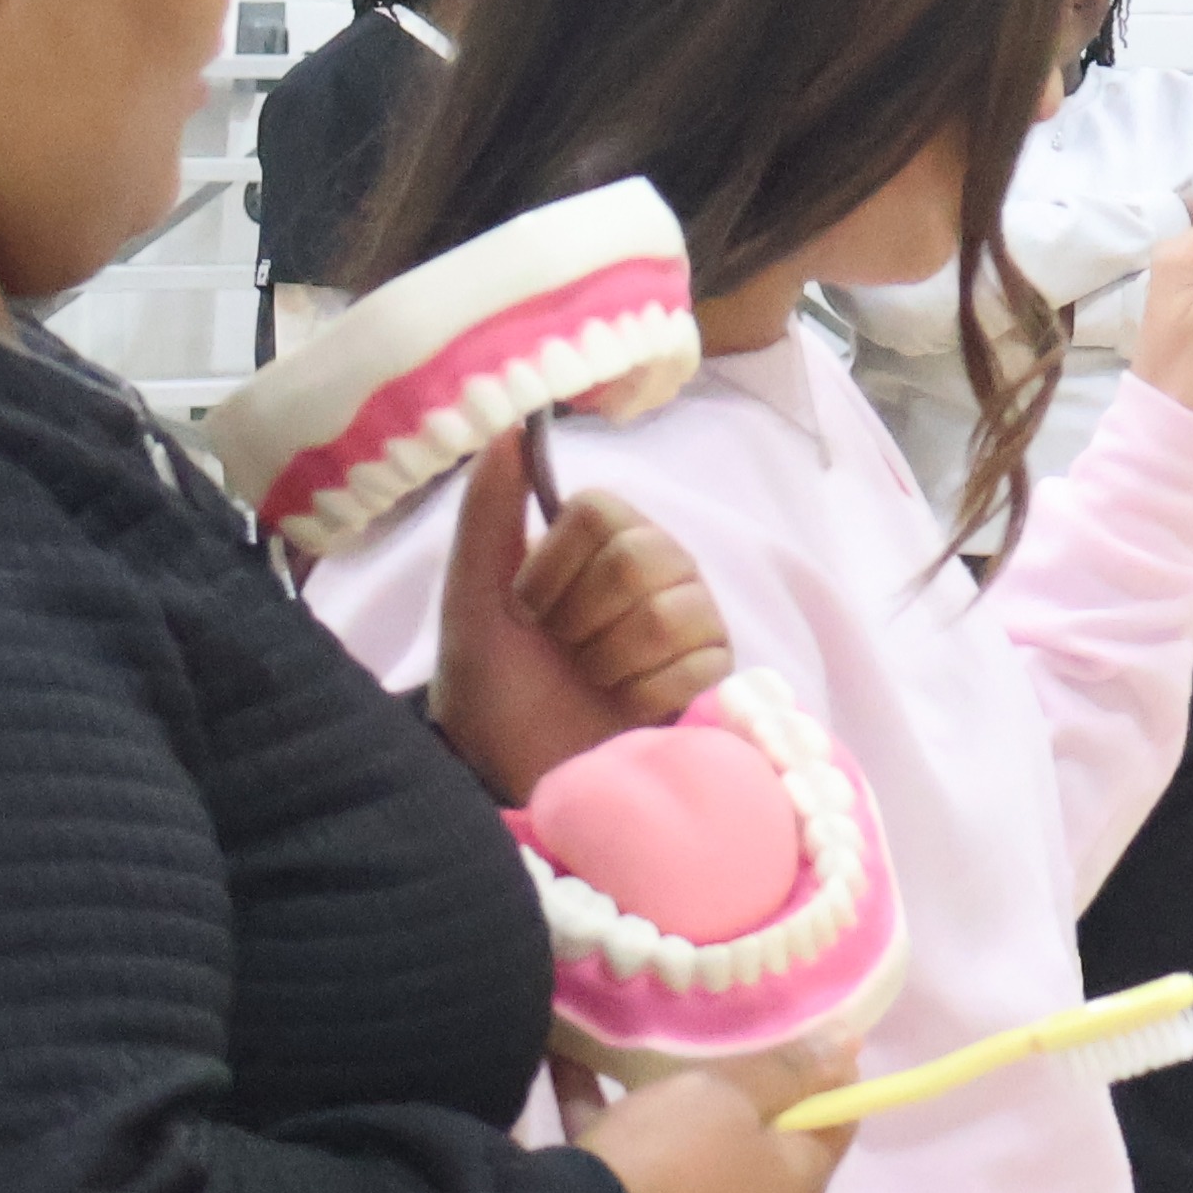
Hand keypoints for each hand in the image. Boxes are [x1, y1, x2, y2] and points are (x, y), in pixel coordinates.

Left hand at [430, 425, 736, 801]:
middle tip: (565, 650)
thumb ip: (489, 508)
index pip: (602, 513)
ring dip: (610, 660)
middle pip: (641, 558)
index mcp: (608, 538)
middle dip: (582, 619)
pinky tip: (627, 709)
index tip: (529, 609)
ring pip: (670, 611)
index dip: (555, 568)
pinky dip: (644, 695)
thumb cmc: (492, 680)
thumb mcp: (473, 590)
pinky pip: (697, 665)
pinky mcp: (719, 676)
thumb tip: (514, 424)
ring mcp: (698, 620)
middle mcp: (663, 568)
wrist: (509, 768)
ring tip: (594, 680)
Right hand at [566, 1017, 868, 1192]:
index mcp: (794, 1189)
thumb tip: (851, 1045)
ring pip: (690, 1149)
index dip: (823, 1071)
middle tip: (718, 1025)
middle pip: (761, 1137)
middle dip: (740, 1083)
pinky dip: (606, 1113)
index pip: (833, 1122)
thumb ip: (788, 1070)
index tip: (795, 1022)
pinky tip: (571, 1058)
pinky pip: (627, 1159)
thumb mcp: (732, 1099)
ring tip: (644, 1037)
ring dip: (666, 1097)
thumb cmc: (672, 1164)